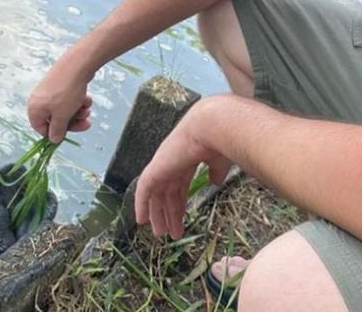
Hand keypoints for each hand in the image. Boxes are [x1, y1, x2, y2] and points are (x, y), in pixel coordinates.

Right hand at [27, 58, 93, 142]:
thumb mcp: (62, 116)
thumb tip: (53, 140)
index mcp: (35, 109)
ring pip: (65, 110)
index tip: (67, 134)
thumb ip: (57, 130)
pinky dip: (79, 101)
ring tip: (87, 108)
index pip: (41, 128)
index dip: (54, 133)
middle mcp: (40, 100)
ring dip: (78, 112)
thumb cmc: (67, 92)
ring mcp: (51, 91)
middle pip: (56, 119)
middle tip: (86, 123)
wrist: (78, 65)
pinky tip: (87, 99)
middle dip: (72, 122)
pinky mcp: (61, 85)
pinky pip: (70, 99)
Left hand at [135, 98, 232, 238]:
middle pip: (167, 192)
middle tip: (168, 232)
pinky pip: (144, 189)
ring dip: (157, 214)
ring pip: (155, 194)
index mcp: (188, 158)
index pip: (179, 185)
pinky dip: (141, 204)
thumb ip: (215, 172)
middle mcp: (173, 161)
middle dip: (168, 212)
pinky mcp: (155, 168)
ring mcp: (163, 164)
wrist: (211, 128)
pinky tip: (141, 220)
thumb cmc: (220, 141)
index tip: (180, 220)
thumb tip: (215, 182)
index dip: (179, 203)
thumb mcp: (219, 161)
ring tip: (160, 234)